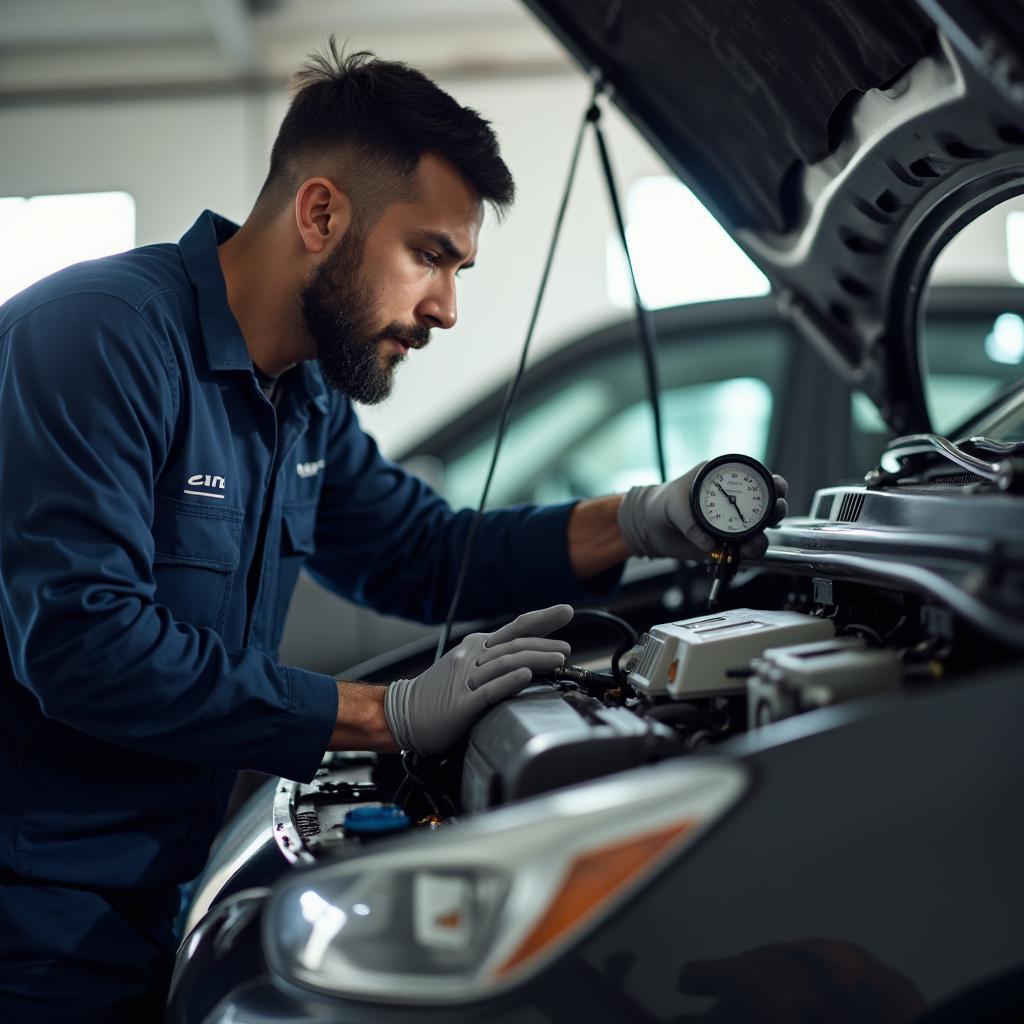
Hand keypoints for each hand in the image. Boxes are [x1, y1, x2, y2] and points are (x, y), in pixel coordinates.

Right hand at [384, 604, 573, 754]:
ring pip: (505, 663)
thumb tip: (529, 656)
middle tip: (567, 648)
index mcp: (477, 647)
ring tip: (558, 659)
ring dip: (535, 658)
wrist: (402, 713)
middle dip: (545, 643)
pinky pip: (488, 690)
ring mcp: (466, 679)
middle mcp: (472, 658)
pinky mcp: (461, 704)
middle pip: (514, 644)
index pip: (515, 627)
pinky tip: (525, 675)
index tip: (567, 610)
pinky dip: (509, 681)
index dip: (542, 618)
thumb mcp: (468, 666)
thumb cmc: (439, 694)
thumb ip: (496, 660)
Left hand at [617, 462, 787, 561]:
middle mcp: (734, 502)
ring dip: (762, 537)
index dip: (772, 482)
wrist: (650, 528)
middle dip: (776, 509)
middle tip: (774, 514)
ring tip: (753, 543)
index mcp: (723, 480)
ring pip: (760, 531)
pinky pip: (744, 550)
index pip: (755, 479)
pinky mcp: (727, 544)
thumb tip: (709, 544)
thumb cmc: (661, 504)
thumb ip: (689, 522)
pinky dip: (748, 554)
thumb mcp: (672, 505)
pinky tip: (743, 554)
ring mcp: (733, 524)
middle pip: (767, 505)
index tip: (777, 488)